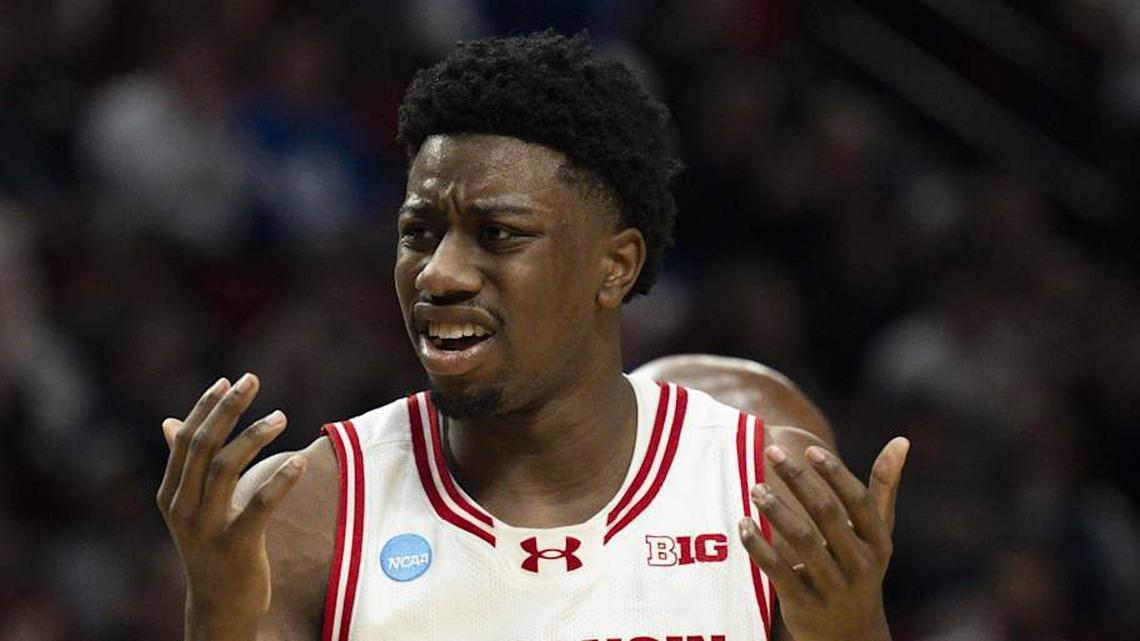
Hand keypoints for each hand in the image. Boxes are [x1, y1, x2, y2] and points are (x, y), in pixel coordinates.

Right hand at [156, 374, 306, 640]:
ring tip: (281, 416)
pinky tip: (298, 461)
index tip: (229, 380)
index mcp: (171, 493)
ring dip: (254, 436)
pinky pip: (259, 506)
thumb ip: (184, 465)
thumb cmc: (211, 548)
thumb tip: (168, 422)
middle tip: (252, 379)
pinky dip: (280, 481)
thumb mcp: (190, 507)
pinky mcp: (236, 545)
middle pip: (203, 445)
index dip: (207, 407)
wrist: (218, 606)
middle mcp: (182, 508)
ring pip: (225, 468)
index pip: (186, 439)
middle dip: (228, 408)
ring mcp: (206, 528)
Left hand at [739, 437, 909, 640]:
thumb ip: (884, 488)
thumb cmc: (860, 568)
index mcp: (878, 543)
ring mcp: (832, 586)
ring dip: (776, 509)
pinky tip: (743, 524)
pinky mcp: (804, 603)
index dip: (835, 474)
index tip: (810, 449)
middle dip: (798, 479)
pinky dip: (758, 546)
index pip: (859, 501)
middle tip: (772, 452)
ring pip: (802, 540)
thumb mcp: (877, 534)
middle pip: (827, 513)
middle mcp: (859, 564)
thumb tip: (902, 440)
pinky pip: (777, 570)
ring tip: (755, 487)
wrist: (850, 635)